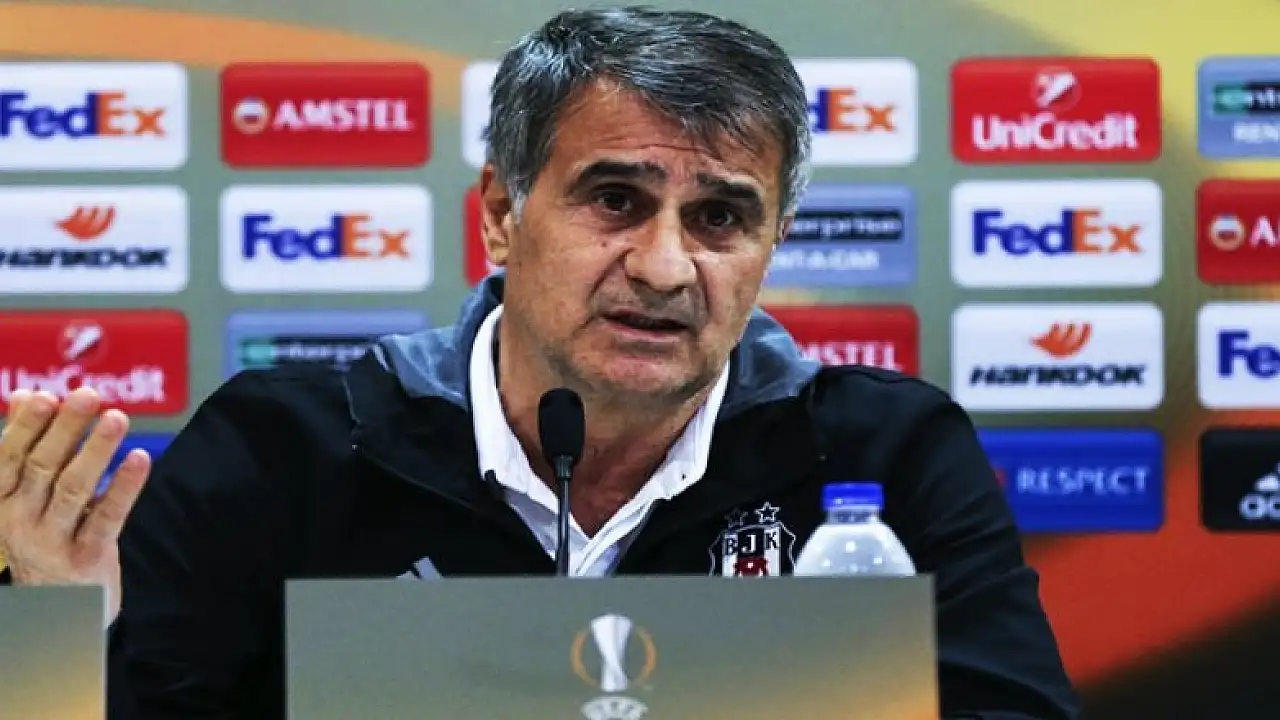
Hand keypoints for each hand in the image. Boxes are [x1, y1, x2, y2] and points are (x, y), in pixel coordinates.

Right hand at [0, 387, 151, 626]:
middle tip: (88, 395)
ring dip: (96, 450)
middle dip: (65, 429)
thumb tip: (25, 395)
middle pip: (42, 467)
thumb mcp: (23, 498)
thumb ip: (25, 448)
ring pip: (74, 489)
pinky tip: (140, 459)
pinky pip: (107, 517)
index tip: (46, 396)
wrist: (52, 614)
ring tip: (117, 418)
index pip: (8, 458)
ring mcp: (51, 542)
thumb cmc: (42, 539)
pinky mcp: (87, 558)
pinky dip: (124, 486)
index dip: (25, 427)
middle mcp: (18, 521)